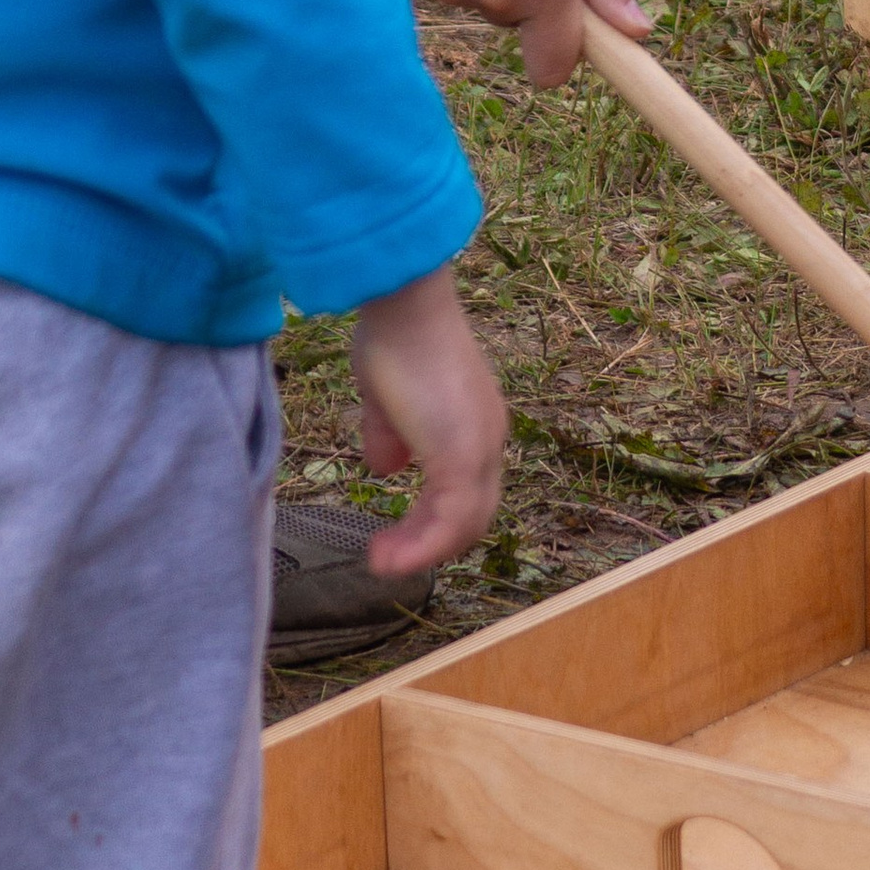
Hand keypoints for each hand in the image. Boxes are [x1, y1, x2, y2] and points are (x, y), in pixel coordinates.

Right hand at [350, 267, 506, 575]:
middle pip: (471, 513)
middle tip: (384, 556)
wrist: (406, 306)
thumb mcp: (385, 396)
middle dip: (428, 542)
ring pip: (464, 523)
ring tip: (382, 563)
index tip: (394, 535)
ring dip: (422, 551)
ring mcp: (480, 448)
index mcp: (475, 426)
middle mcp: (488, 440)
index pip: (466, 491)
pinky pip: (450, 520)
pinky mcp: (461, 455)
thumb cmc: (394, 338)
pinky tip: (389, 556)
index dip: (433, 521)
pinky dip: (422, 546)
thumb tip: (385, 467)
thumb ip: (389, 433)